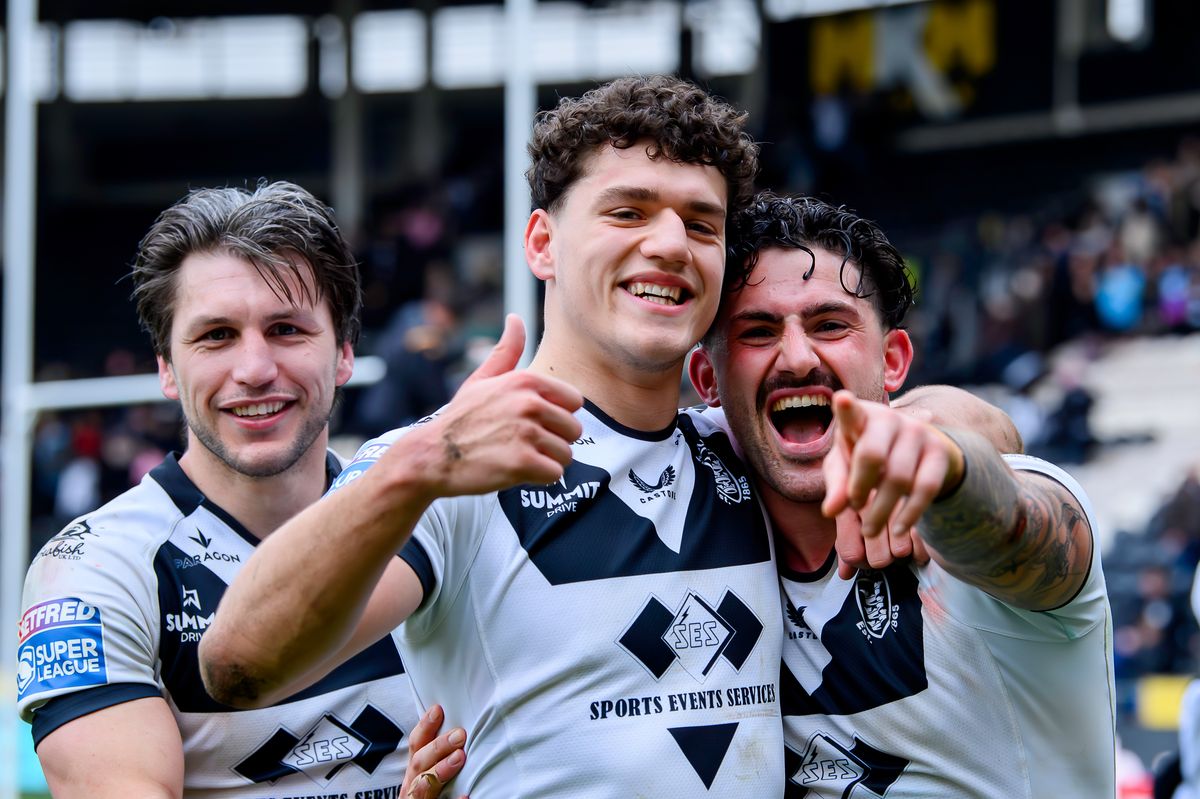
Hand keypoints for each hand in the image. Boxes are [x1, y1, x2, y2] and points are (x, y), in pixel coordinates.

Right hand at [402, 704, 468, 798]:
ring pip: (423, 786)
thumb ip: (437, 756)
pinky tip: (466, 795)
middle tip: (460, 735)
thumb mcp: (428, 773)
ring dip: (440, 770)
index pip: (415, 745)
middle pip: (419, 763)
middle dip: (437, 747)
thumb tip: (458, 731)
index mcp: (413, 772)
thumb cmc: (428, 792)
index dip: (424, 727)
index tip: (438, 709)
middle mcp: (411, 786)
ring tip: (459, 758)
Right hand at [404, 314, 583, 499]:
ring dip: (545, 461)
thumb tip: (516, 319)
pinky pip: (555, 473)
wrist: (432, 456)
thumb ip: (506, 351)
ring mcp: (526, 433)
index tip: (532, 422)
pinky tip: (515, 470)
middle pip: (573, 430)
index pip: (574, 402)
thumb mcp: (482, 379)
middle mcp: (529, 403)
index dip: (556, 416)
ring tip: (516, 456)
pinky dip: (538, 478)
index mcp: (525, 381)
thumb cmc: (460, 419)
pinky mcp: (522, 463)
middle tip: (522, 444)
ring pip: (566, 455)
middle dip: (553, 441)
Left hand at [822, 391, 960, 572]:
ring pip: (898, 478)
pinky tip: (899, 529)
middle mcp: (889, 419)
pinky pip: (926, 487)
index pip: (850, 412)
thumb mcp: (847, 466)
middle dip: (860, 488)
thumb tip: (830, 512)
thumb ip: (837, 485)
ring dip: (881, 510)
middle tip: (854, 507)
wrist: (916, 449)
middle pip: (872, 455)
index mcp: (859, 418)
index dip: (846, 408)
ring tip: (869, 530)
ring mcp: (917, 433)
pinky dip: (911, 513)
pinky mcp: (939, 452)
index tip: (841, 399)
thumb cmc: (868, 455)